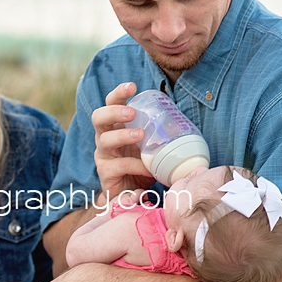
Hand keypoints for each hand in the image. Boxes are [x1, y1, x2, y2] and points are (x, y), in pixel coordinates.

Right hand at [92, 82, 154, 203]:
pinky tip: (148, 168)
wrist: (131, 194)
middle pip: (98, 117)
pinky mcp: (105, 173)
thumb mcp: (149, 145)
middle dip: (114, 112)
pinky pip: (119, 165)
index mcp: (115, 126)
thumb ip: (157, 133)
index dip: (118, 93)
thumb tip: (183, 120)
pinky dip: (136, 165)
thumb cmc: (141, 164)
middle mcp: (104, 137)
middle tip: (132, 113)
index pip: (110, 104)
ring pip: (106, 140)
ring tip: (140, 136)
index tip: (132, 86)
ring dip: (123, 135)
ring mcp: (103, 155)